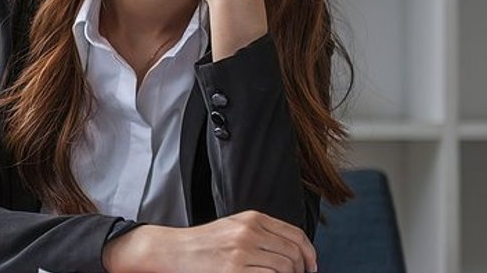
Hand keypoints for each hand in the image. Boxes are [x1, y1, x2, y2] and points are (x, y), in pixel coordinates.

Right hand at [101, 210, 316, 272]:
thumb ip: (262, 232)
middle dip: (301, 269)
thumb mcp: (235, 227)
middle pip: (293, 253)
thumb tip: (293, 251)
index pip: (295, 234)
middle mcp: (249, 231)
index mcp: (252, 218)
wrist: (175, 249)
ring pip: (285, 267)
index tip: (311, 266)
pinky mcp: (234, 270)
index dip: (309, 253)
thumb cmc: (205, 242)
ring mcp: (242, 251)